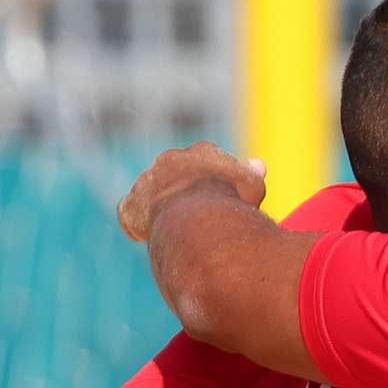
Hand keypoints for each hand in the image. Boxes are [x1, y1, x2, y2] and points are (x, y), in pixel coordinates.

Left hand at [118, 142, 266, 242]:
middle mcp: (170, 160)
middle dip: (184, 189)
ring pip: (152, 192)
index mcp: (203, 151)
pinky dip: (140, 225)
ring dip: (161, 206)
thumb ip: (252, 174)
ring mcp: (147, 181)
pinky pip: (131, 214)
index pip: (206, 160)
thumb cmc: (232, 203)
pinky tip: (156, 236)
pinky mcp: (130, 206)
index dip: (214, 179)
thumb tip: (257, 164)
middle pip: (176, 173)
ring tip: (180, 230)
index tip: (222, 196)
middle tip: (199, 214)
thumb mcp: (252, 186)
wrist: (198, 220)